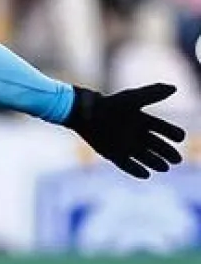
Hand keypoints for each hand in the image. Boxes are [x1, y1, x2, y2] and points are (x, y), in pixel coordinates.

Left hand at [64, 83, 186, 178]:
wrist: (84, 112)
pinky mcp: (112, 154)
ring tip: (164, 167)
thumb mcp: (132, 99)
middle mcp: (135, 134)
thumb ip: (152, 94)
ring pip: (145, 157)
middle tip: (177, 159)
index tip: (180, 136)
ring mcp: (125, 144)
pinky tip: (146, 174)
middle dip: (168, 153)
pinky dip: (136, 170)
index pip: (163, 128)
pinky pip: (127, 165)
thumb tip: (173, 88)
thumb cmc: (109, 104)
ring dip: (155, 163)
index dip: (172, 133)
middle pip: (157, 146)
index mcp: (142, 120)